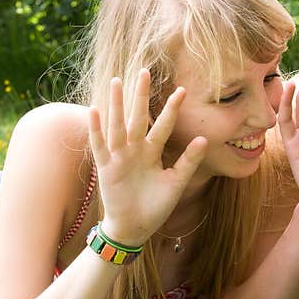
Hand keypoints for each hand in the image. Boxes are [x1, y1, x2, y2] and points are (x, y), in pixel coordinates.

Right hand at [88, 69, 207, 246]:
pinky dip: (96, 129)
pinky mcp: (106, 168)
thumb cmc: (155, 207)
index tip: (182, 90)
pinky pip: (100, 146)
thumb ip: (188, 162)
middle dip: (141, 95)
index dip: (172, 109)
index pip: (164, 125)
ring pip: (118, 125)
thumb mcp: (175, 183)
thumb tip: (205, 140)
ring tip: (116, 81)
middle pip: (138, 117)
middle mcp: (135, 150)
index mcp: (152, 152)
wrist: (135, 228)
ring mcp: (119, 157)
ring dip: (116, 104)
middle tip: (145, 71)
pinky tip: (94, 110)